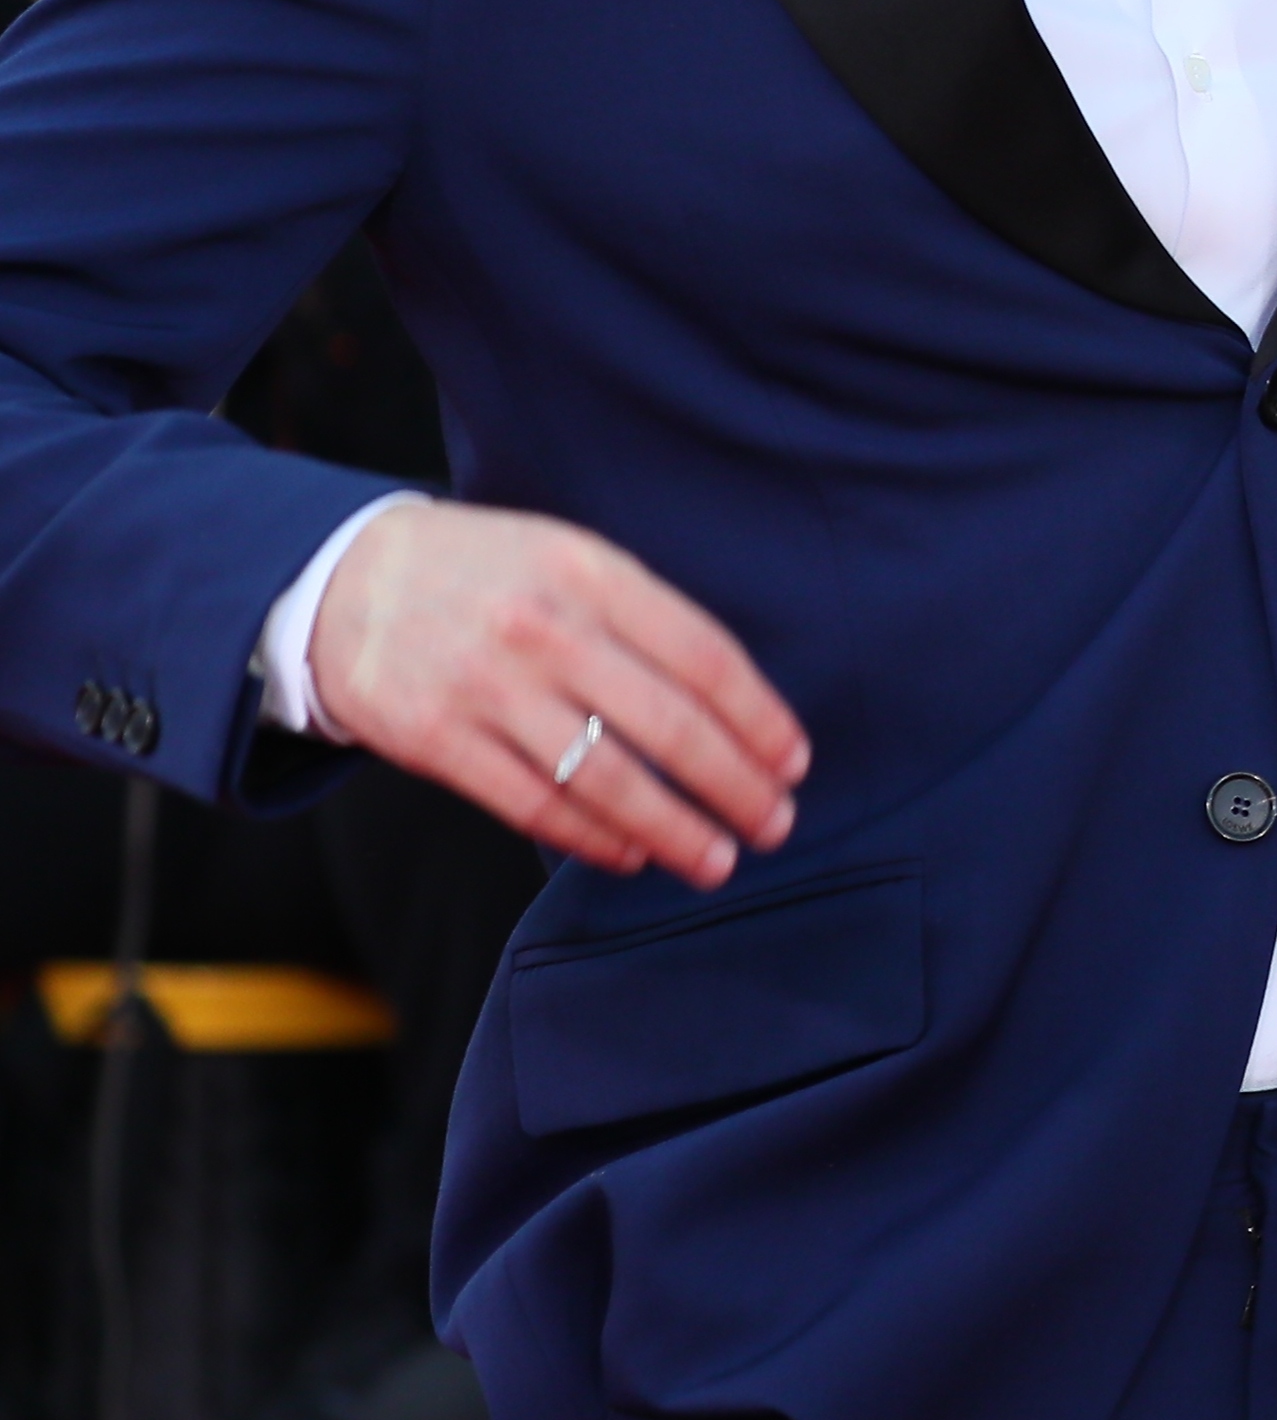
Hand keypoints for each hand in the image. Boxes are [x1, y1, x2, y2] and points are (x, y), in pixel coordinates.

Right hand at [305, 499, 809, 886]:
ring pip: (605, 779)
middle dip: (734, 787)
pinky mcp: (434, 739)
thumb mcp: (569, 559)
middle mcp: (544, 629)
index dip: (759, 719)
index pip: (705, 658)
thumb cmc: (487, 573)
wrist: (340, 577)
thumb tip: (734, 707)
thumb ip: (642, 618)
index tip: (794, 763)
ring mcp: (485, 687)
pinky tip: (632, 853)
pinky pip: (533, 804)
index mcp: (591, 573)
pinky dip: (593, 837)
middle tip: (775, 825)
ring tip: (716, 859)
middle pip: (668, 726)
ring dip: (674, 829)